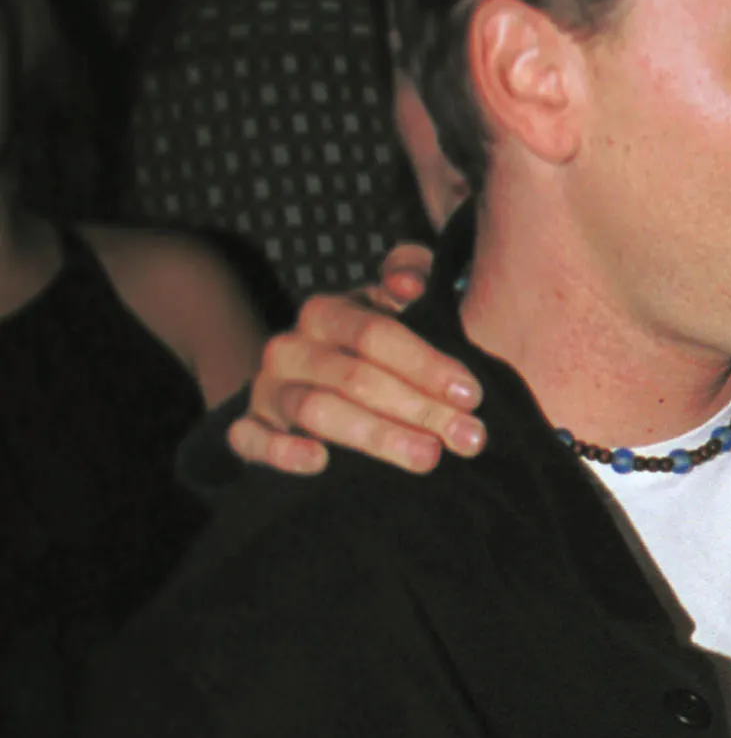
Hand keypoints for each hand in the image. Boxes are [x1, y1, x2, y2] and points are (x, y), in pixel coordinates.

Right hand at [226, 246, 487, 476]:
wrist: (317, 390)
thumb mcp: (396, 309)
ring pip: (315, 409)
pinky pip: (251, 439)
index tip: (472, 394)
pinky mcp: (250, 430)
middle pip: (354, 377)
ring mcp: (269, 390)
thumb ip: (412, 275)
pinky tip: (319, 462)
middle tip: (469, 438)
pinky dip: (281, 451)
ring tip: (428, 458)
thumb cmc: (375, 352)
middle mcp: (292, 347)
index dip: (426, 364)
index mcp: (328, 314)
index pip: (375, 334)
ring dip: (375, 436)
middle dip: (418, 408)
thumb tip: (408, 283)